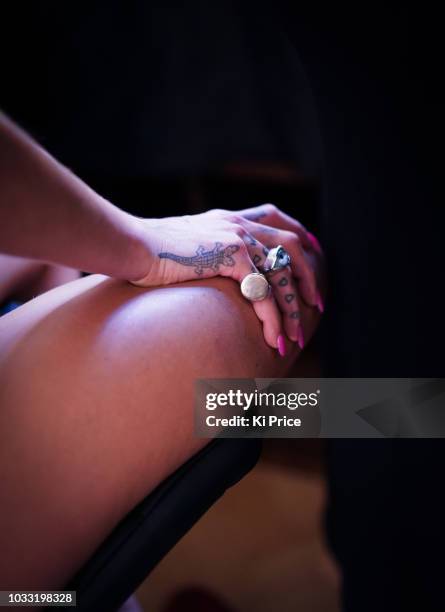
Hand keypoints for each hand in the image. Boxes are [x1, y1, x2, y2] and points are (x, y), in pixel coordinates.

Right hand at [131, 204, 323, 351]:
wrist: (131, 246)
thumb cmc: (147, 251)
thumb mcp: (184, 245)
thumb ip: (204, 250)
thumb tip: (206, 268)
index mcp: (228, 219)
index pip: (274, 217)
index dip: (300, 233)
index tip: (314, 250)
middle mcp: (237, 223)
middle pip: (290, 244)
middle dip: (307, 276)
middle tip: (316, 303)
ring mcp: (236, 237)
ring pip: (281, 273)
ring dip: (292, 308)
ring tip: (295, 337)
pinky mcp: (230, 256)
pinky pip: (263, 291)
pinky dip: (273, 317)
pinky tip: (274, 338)